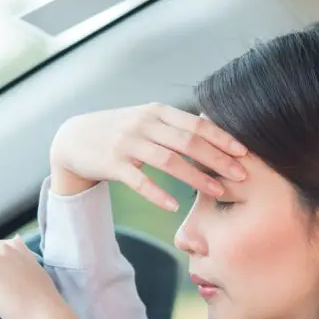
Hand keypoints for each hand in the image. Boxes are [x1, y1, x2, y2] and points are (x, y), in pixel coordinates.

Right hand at [48, 102, 248, 208]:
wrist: (74, 138)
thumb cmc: (118, 131)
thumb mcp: (146, 120)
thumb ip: (174, 125)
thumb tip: (213, 131)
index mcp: (157, 112)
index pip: (196, 124)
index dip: (222, 138)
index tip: (245, 153)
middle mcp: (144, 124)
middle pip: (188, 142)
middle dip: (218, 159)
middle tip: (241, 175)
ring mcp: (127, 143)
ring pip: (168, 160)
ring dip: (196, 177)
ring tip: (217, 191)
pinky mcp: (112, 164)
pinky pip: (139, 180)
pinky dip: (158, 193)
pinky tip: (174, 206)